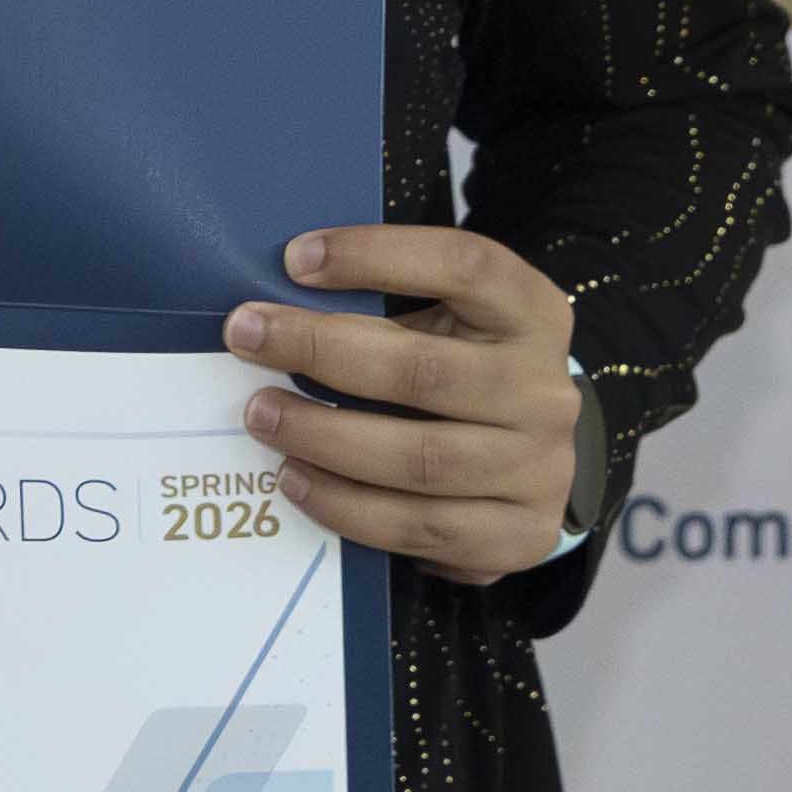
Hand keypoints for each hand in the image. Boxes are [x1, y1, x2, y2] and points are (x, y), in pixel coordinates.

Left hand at [230, 225, 588, 586]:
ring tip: (262, 418)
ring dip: (323, 437)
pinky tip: (297, 482)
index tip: (297, 259)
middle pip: (425, 369)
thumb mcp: (447, 325)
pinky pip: (419, 527)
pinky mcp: (518, 536)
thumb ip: (383, 311)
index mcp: (532, 315)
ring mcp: (540, 469)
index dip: (379, 255)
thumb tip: (274, 309)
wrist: (529, 465)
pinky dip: (347, 506)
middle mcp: (545, 391)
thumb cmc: (463, 376)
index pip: (466, 265)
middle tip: (246, 337)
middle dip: (320, 350)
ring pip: (419, 460)